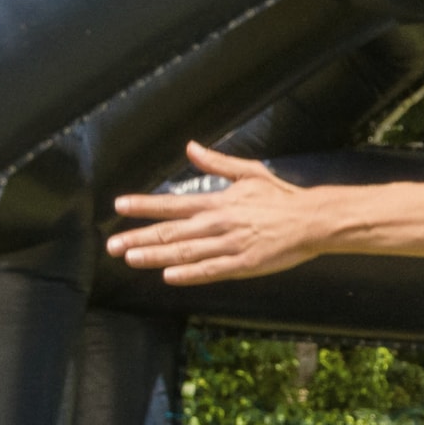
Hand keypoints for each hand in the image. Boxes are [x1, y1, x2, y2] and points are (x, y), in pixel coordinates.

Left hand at [107, 141, 328, 284]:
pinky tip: (168, 277)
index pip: (173, 203)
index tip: (119, 206)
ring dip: (156, 256)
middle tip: (112, 245)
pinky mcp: (243, 265)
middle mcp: (218, 223)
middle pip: (172, 232)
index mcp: (218, 202)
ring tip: (130, 259)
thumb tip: (191, 147)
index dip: (144, 205)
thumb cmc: (280, 196)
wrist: (311, 220)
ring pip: (186, 252)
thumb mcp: (248, 172)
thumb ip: (216, 163)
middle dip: (139, 237)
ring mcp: (230, 246)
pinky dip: (189, 274)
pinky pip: (211, 270)